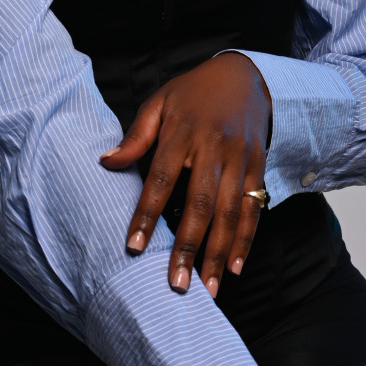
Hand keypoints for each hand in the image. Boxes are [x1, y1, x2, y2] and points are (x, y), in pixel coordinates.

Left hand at [99, 53, 270, 295]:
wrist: (245, 75)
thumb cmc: (193, 93)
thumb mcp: (159, 103)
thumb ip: (136, 136)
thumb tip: (106, 162)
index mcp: (183, 131)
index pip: (161, 178)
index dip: (147, 214)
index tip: (133, 246)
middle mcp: (214, 147)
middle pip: (200, 204)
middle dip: (188, 247)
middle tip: (176, 283)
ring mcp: (240, 159)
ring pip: (229, 213)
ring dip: (218, 254)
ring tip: (206, 289)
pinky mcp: (258, 167)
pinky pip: (252, 209)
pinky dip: (245, 240)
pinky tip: (234, 268)